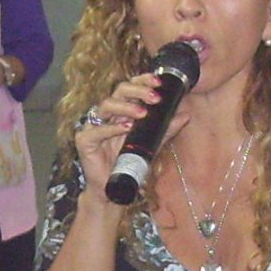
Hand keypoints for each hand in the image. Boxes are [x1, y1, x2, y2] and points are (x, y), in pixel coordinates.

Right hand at [73, 73, 168, 201]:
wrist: (112, 190)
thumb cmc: (129, 163)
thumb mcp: (152, 143)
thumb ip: (166, 129)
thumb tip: (186, 115)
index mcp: (121, 111)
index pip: (130, 87)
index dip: (142, 80)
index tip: (159, 82)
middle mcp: (107, 115)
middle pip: (118, 91)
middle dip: (138, 90)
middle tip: (155, 98)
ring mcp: (94, 126)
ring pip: (106, 105)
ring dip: (126, 107)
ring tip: (142, 113)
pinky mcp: (84, 140)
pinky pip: (96, 130)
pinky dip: (112, 127)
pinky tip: (126, 127)